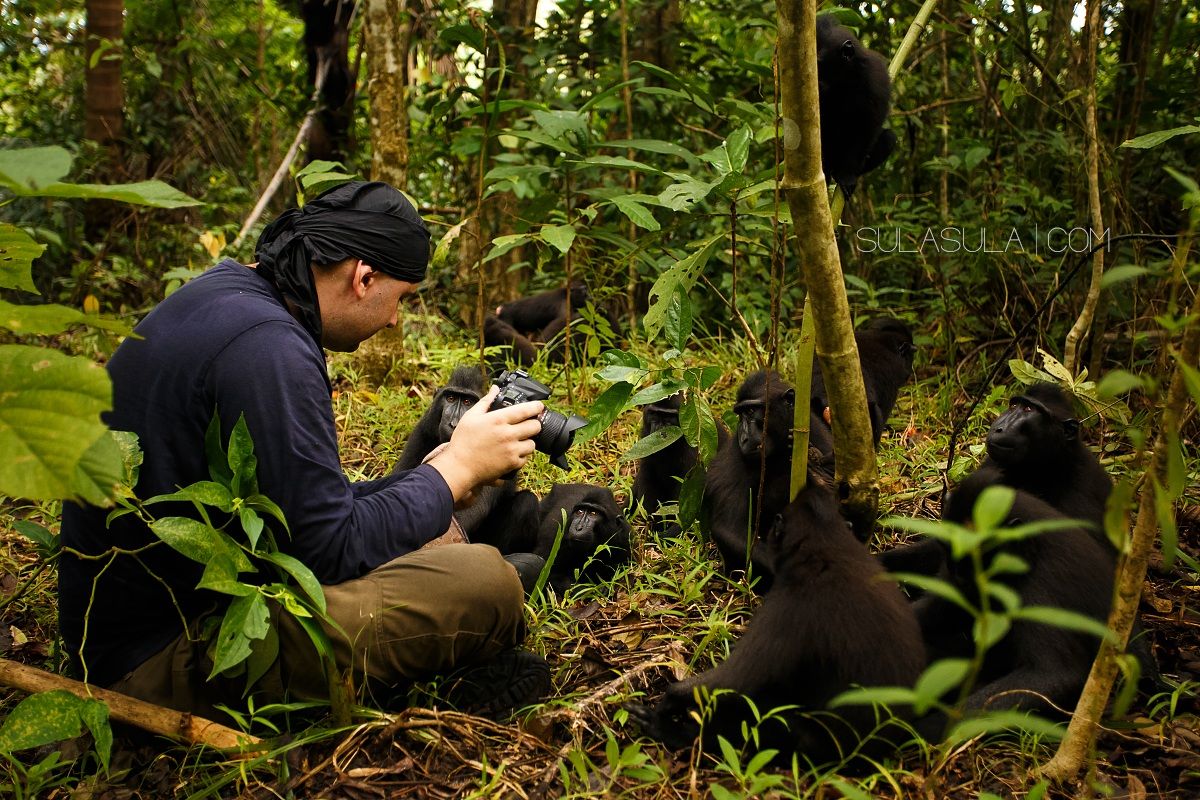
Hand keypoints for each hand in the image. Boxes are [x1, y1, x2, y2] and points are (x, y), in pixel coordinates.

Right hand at [426, 386, 542, 501]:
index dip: (537, 406)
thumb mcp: (471, 416)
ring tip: (519, 440)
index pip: (526, 410)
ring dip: (528, 441)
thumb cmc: (463, 441)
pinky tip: (512, 452)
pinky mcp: (512, 464)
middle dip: (534, 423)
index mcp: (499, 420)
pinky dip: (522, 455)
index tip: (539, 406)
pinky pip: (526, 458)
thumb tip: (495, 389)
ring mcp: (511, 450)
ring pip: (532, 443)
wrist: (460, 466)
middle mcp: (508, 434)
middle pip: (535, 426)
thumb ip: (486, 401)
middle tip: (528, 424)